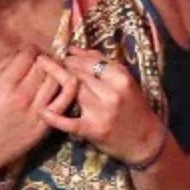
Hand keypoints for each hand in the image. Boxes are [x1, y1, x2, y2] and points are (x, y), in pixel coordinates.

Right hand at [0, 49, 77, 177]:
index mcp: (4, 85)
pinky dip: (66, 91)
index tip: (31, 50)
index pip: (27, 57)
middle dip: (46, 58)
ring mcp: (38, 112)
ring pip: (59, 83)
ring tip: (55, 70)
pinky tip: (63, 86)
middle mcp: (24, 97)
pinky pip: (64, 103)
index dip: (31, 49)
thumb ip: (0, 69)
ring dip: (59, 72)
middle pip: (45, 67)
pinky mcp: (46, 126)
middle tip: (44, 59)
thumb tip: (18, 54)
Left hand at [36, 49, 163, 163]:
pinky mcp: (92, 129)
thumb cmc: (135, 108)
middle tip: (45, 63)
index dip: (72, 58)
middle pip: (77, 74)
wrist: (146, 141)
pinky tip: (42, 111)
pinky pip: (67, 121)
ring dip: (56, 85)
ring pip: (71, 91)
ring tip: (44, 79)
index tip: (63, 57)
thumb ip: (103, 64)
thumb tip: (74, 49)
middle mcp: (112, 93)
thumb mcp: (126, 83)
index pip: (89, 62)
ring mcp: (101, 112)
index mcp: (122, 79)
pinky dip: (53, 116)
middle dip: (61, 68)